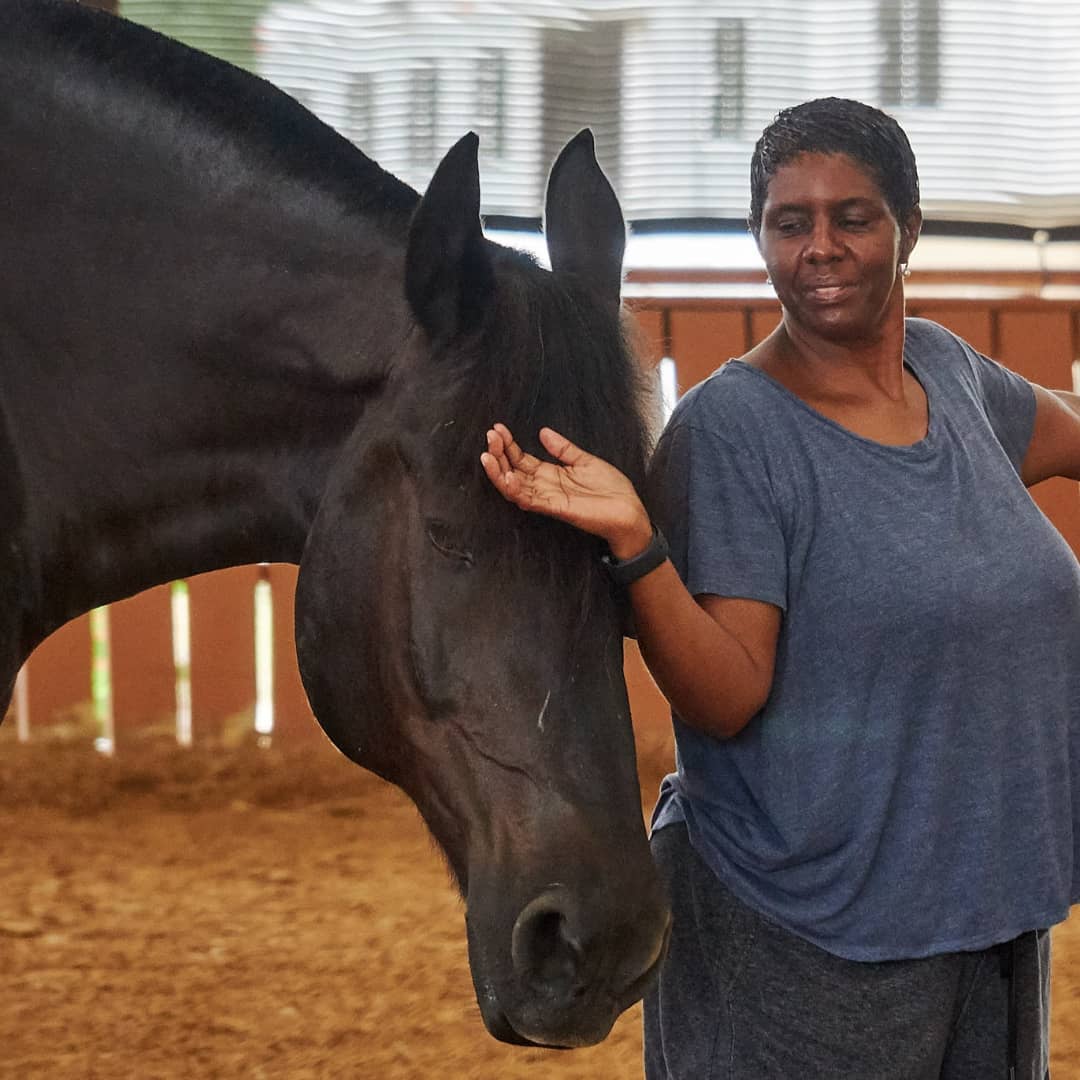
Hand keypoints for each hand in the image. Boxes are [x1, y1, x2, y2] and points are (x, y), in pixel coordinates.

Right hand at [480, 423, 652, 558]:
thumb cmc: (611, 490)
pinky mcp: (556, 508)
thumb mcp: (586, 461)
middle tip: (489, 437)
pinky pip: (530, 500)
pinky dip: (516, 490)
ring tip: (488, 456)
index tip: (497, 428)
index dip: (508, 445)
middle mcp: (545, 486)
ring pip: (514, 487)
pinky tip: (508, 477)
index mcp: (551, 474)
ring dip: (499, 473)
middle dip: (498, 454)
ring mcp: (548, 498)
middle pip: (512, 471)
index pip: (521, 459)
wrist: (629, 512)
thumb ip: (563, 448)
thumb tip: (543, 432)